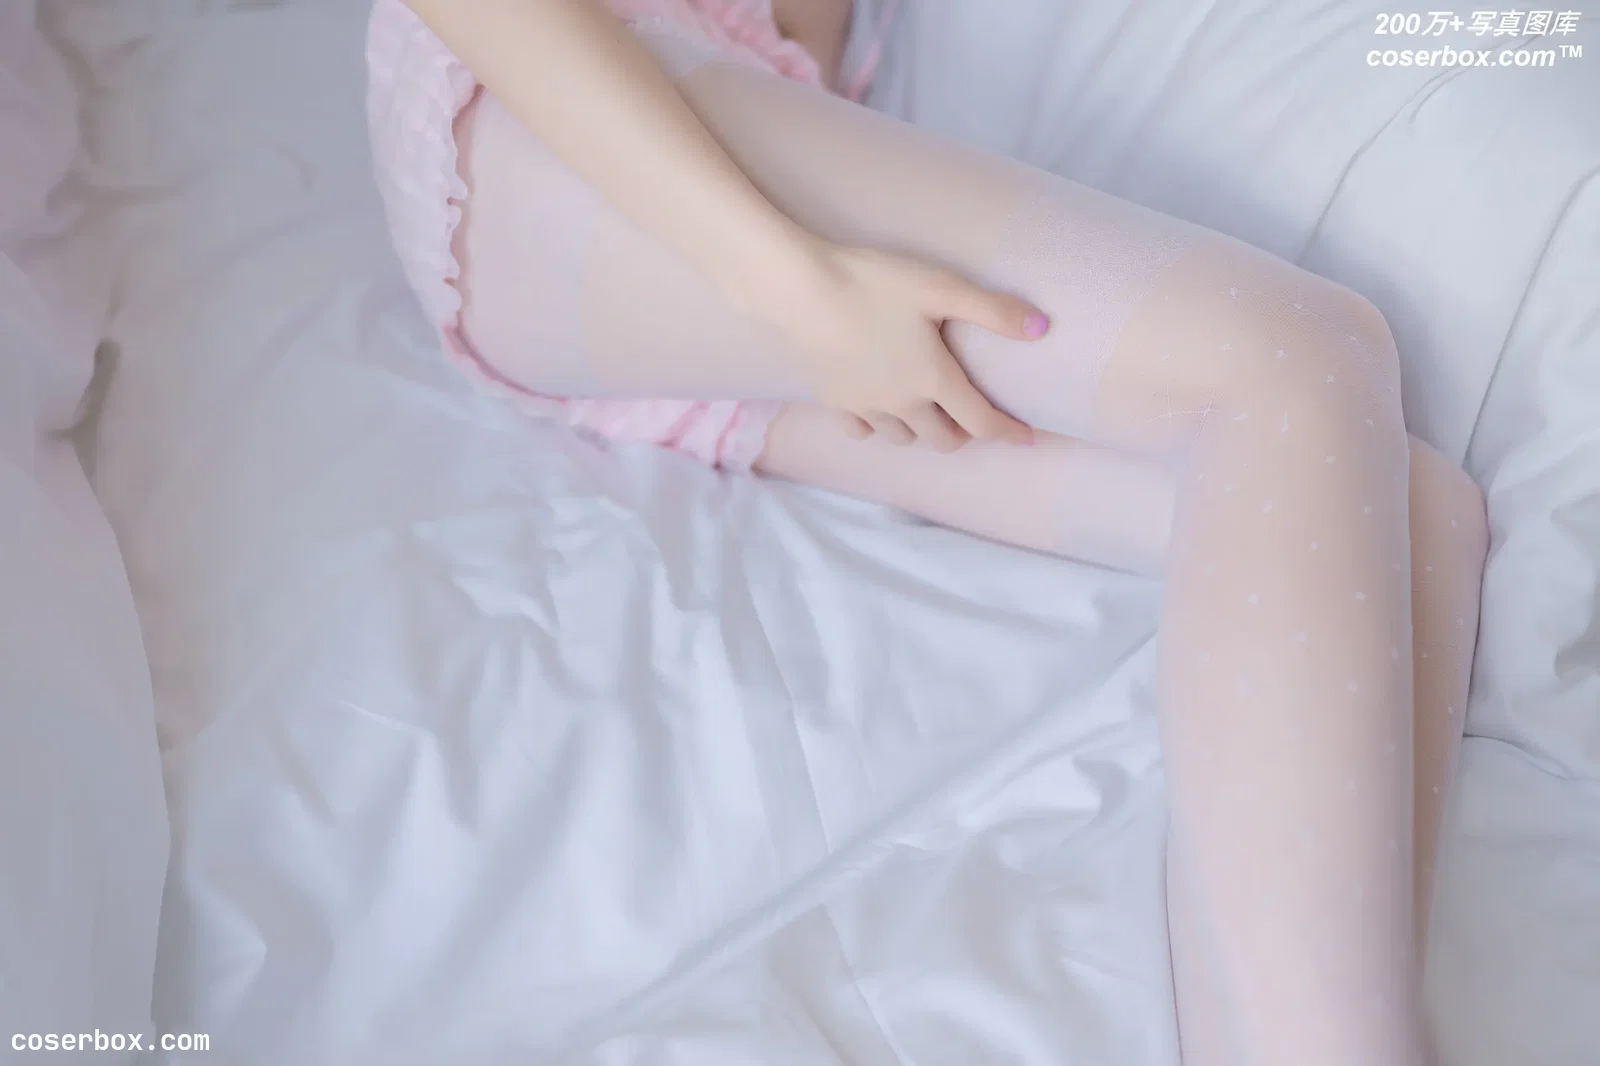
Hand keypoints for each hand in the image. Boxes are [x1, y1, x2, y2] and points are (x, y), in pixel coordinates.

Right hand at [774, 242, 1051, 450]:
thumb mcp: (940, 287)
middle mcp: (902, 403)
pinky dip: (879, 427)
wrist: (799, 290)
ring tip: (928, 411)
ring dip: (923, 431)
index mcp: (933, 378)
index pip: (981, 422)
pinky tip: (880, 409)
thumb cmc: (872, 282)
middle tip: (972, 417)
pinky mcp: (834, 400)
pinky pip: (863, 430)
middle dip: (963, 433)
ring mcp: (865, 406)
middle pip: (943, 439)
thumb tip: (1042, 329)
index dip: (1008, 432)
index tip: (1028, 437)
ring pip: (904, 438)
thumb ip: (993, 310)